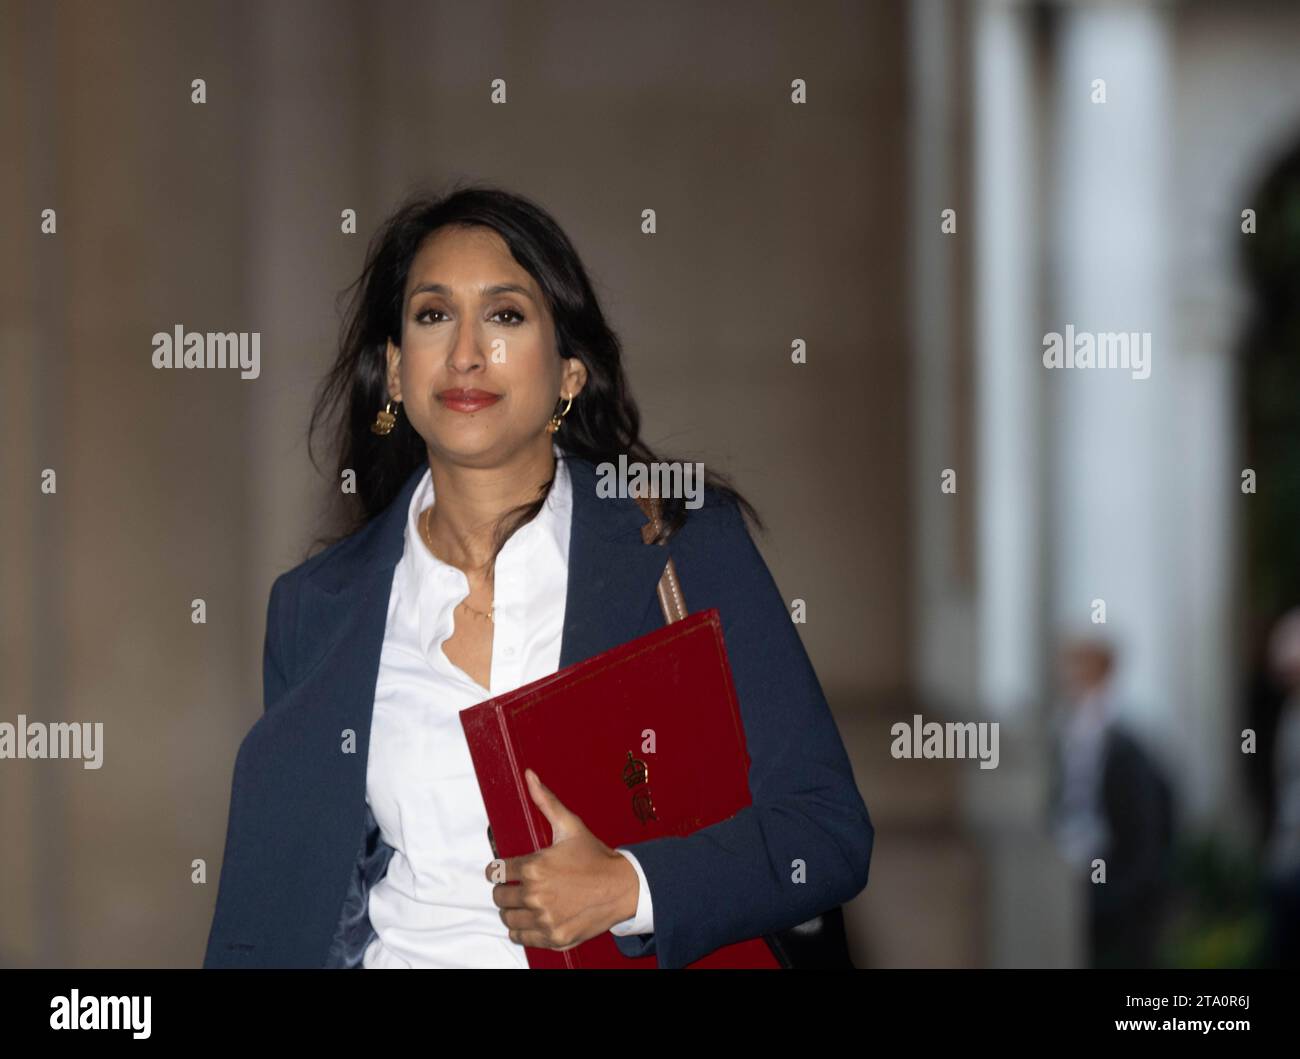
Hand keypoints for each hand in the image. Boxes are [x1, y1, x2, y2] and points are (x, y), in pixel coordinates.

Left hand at [485, 767, 639, 950]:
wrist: (623, 887)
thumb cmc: (595, 856)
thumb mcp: (570, 826)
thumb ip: (545, 801)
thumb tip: (529, 776)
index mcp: (534, 867)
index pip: (495, 872)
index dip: (498, 870)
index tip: (503, 871)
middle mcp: (536, 895)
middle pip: (499, 897)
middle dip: (504, 890)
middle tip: (516, 886)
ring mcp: (544, 919)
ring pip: (508, 918)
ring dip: (512, 910)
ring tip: (525, 902)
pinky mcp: (553, 937)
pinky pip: (522, 938)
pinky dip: (523, 930)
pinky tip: (533, 919)